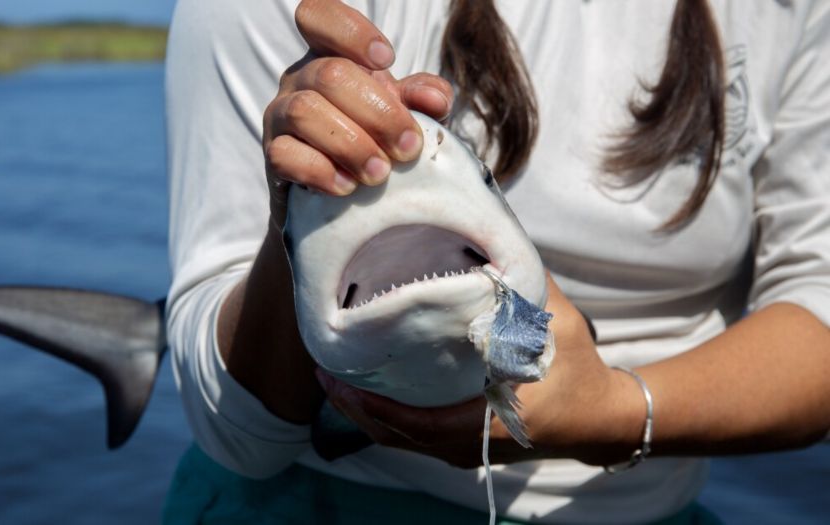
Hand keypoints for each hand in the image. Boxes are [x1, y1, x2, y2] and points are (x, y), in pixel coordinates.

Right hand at [263, 0, 453, 227]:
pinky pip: (285, 155)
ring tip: (380, 172)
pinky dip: (321, 171)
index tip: (387, 59)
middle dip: (378, 114)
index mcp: (329, 55)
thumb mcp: (401, 110)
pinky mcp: (272, 155)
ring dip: (351, 145)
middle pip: (330, 75)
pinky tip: (347, 186)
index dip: (351, 30)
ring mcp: (279, 115)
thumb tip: (436, 100)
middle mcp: (299, 78)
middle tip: (407, 147)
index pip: (318, 15)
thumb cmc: (374, 137)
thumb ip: (421, 98)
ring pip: (305, 112)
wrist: (344, 189)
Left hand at [316, 275, 647, 467]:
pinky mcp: (466, 445)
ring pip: (401, 439)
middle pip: (395, 434)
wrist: (602, 417)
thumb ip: (518, 284)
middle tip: (323, 371)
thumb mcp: (554, 322)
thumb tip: (486, 237)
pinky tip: (369, 392)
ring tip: (335, 379)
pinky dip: (387, 418)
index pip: (416, 423)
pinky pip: (415, 438)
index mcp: (486, 420)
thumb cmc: (580, 372)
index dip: (373, 405)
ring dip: (366, 412)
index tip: (339, 378)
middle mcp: (468, 444)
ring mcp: (466, 449)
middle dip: (355, 406)